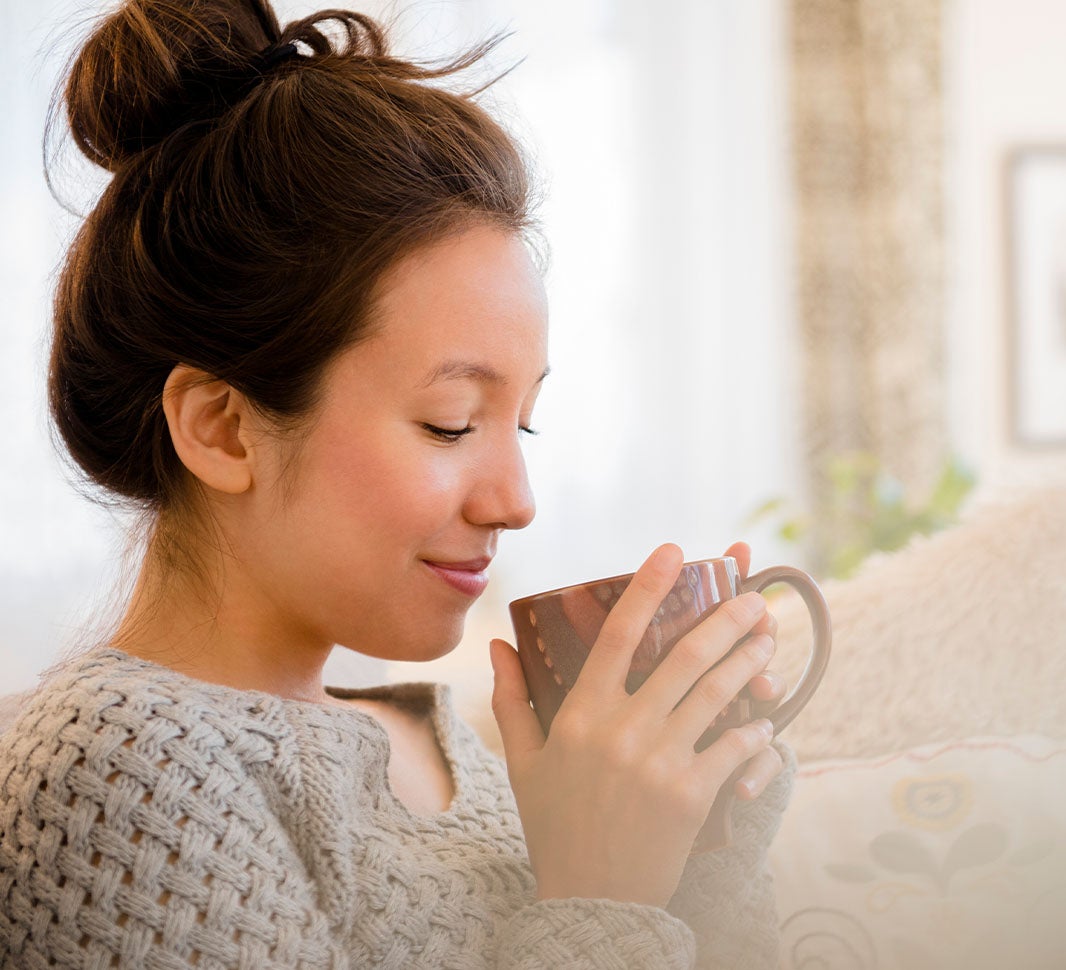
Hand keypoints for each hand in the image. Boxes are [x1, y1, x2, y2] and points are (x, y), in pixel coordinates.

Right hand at [490, 543, 775, 908]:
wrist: (590, 898)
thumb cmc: (554, 822)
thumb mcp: (523, 760)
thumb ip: (512, 698)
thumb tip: (498, 645)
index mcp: (582, 714)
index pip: (617, 634)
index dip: (648, 587)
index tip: (673, 551)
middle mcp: (623, 730)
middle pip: (683, 657)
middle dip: (724, 618)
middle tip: (751, 594)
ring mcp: (661, 762)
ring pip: (717, 694)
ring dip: (749, 659)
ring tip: (768, 634)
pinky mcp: (693, 795)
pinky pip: (735, 748)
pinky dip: (755, 729)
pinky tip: (767, 714)